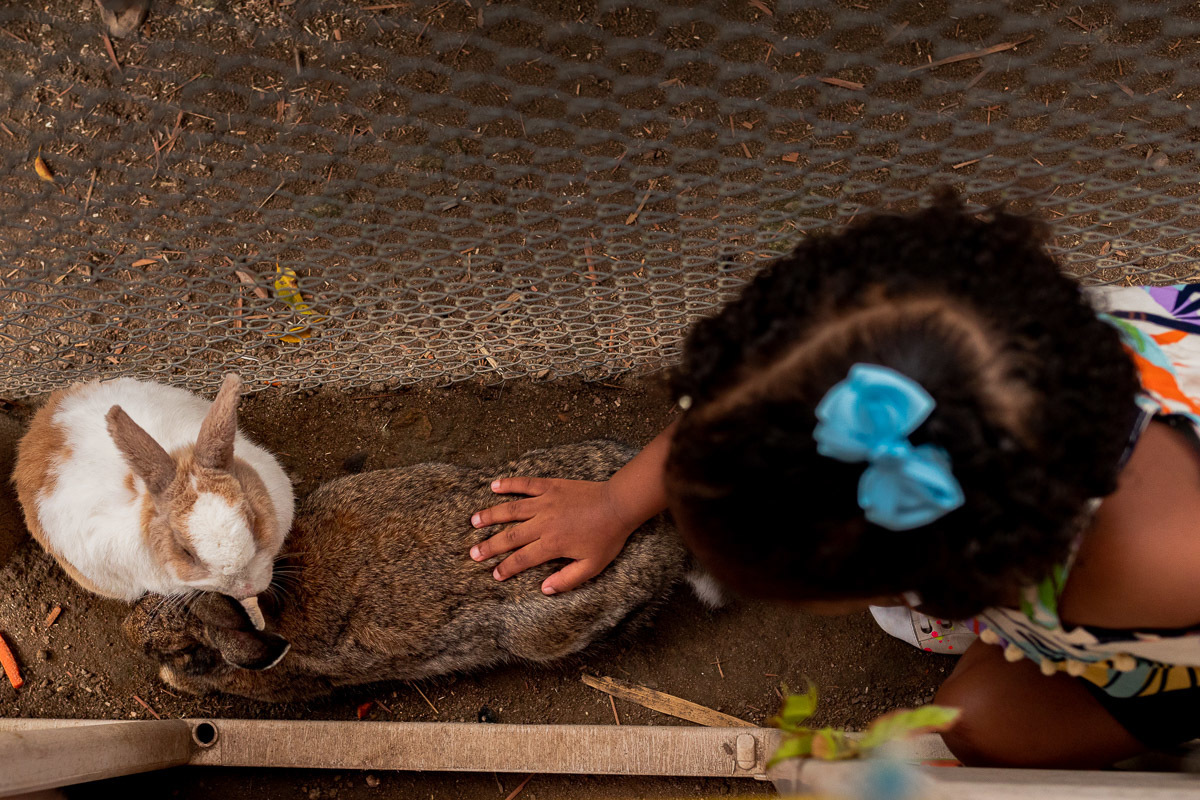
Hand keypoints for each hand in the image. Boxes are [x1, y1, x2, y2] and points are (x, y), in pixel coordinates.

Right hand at [469, 477, 638, 594]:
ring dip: (491, 516)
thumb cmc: (608, 537)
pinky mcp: (551, 486)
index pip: (522, 559)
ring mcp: (545, 502)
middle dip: (490, 546)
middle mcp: (544, 523)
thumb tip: (544, 589)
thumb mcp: (592, 566)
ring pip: (512, 510)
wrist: (618, 505)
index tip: (494, 575)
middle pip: (510, 536)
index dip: (506, 568)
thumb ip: (567, 579)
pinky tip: (495, 485)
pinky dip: (510, 484)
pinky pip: (526, 484)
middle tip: (473, 554)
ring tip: (474, 521)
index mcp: (552, 544)